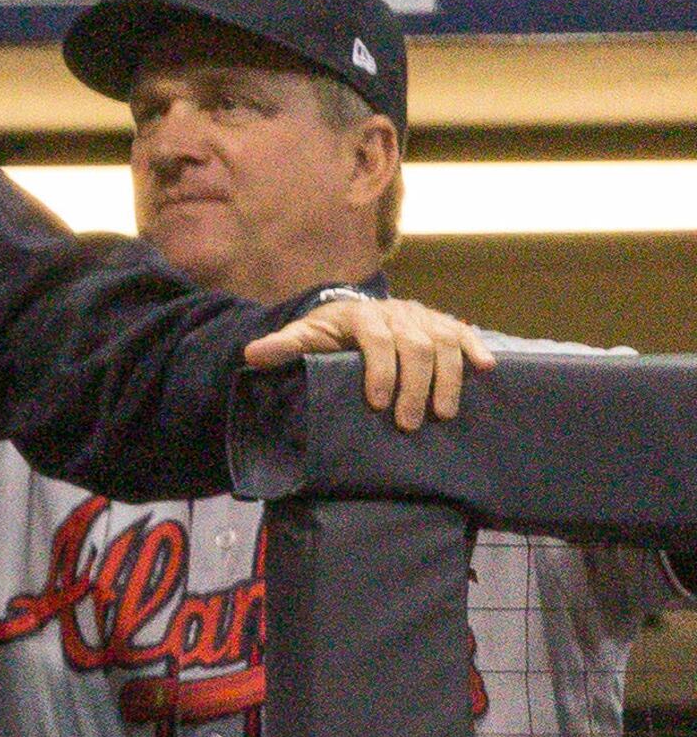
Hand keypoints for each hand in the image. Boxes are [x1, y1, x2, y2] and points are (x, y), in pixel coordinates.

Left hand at [240, 291, 495, 431]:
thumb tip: (251, 354)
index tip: (378, 404)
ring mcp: (423, 316)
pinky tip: (486, 369)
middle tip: (409, 424)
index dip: (380, 370)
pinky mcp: (443, 323)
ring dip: (447, 379)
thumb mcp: (303, 337)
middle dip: (415, 386)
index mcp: (361, 317)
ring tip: (443, 414)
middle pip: (417, 346)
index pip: (377, 340)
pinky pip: (464, 332)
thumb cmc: (327, 333)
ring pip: (445, 342)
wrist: (352, 313)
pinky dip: (476, 349)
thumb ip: (283, 346)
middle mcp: (397, 312)